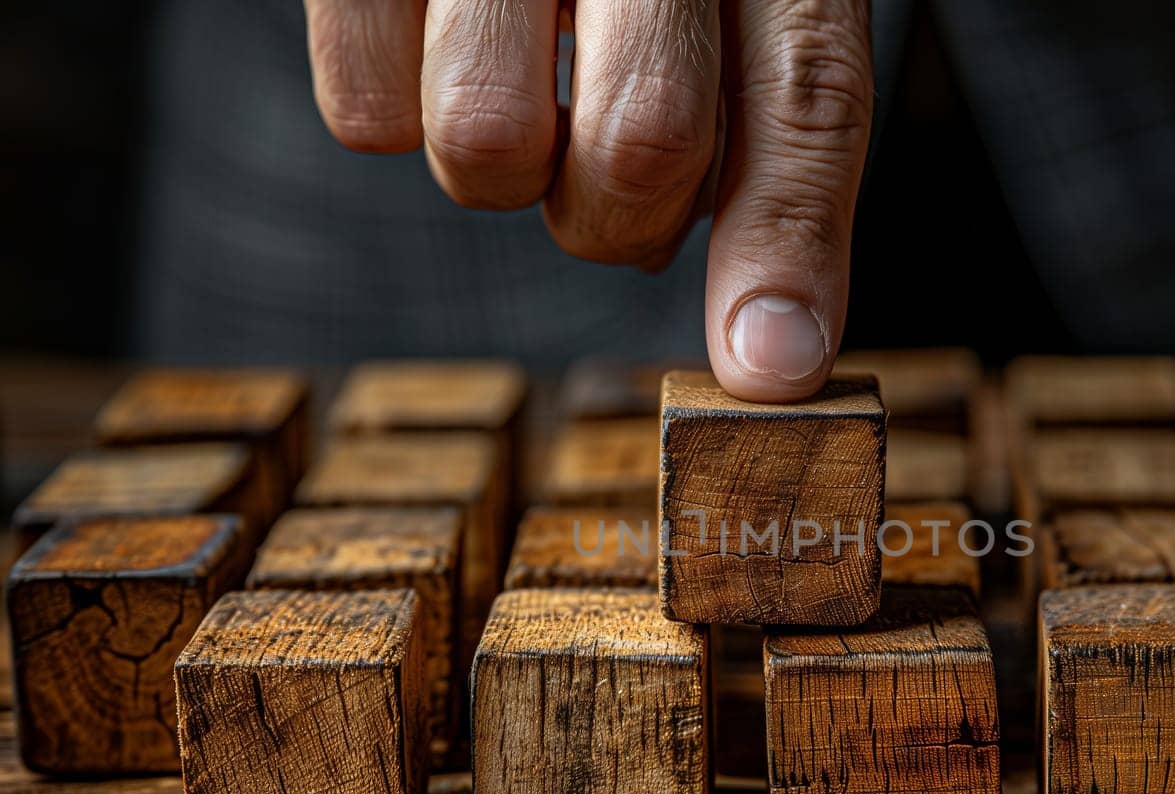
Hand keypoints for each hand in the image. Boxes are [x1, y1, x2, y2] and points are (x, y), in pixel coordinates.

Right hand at [303, 0, 871, 401]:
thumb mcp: (742, 21)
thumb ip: (773, 163)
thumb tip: (771, 362)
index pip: (804, 97)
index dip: (786, 245)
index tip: (765, 369)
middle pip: (642, 140)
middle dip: (622, 213)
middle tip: (599, 163)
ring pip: (485, 140)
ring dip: (505, 168)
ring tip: (522, 82)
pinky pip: (361, 109)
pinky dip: (394, 115)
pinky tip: (439, 43)